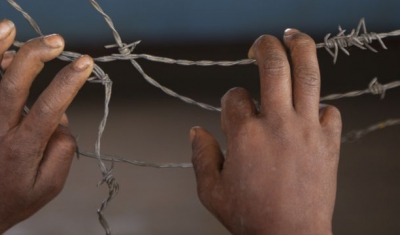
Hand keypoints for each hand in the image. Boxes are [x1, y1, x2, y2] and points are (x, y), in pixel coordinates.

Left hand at [0, 19, 93, 232]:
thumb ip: (62, 150)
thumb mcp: (50, 185)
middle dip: (35, 58)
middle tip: (57, 41)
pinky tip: (3, 44)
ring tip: (13, 29)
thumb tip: (62, 117)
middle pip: (12, 86)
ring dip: (1, 51)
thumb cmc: (17, 196)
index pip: (48, 108)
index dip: (67, 82)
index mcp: (22, 147)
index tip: (86, 63)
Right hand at [190, 29, 341, 234]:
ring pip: (306, 75)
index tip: (233, 108)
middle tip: (259, 44)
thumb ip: (201, 156)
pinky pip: (330, 111)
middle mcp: (276, 124)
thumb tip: (195, 130)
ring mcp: (306, 130)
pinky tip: (312, 112)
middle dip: (264, 47)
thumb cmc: (251, 217)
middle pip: (272, 67)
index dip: (230, 99)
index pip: (234, 97)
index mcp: (244, 135)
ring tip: (292, 37)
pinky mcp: (328, 143)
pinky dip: (321, 108)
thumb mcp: (212, 192)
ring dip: (299, 49)